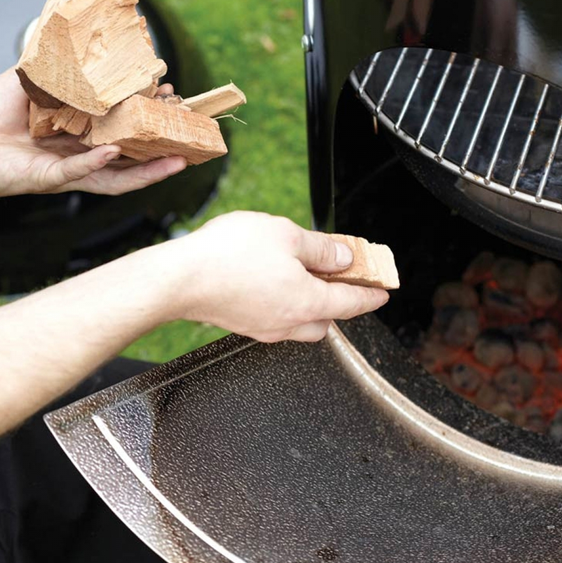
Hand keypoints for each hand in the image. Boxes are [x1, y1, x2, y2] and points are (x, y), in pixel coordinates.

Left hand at [0, 68, 186, 196]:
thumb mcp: (31, 82)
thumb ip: (59, 74)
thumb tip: (88, 57)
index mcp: (80, 133)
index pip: (124, 129)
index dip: (148, 117)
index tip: (169, 100)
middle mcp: (81, 156)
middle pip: (131, 160)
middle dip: (163, 152)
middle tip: (188, 139)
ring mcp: (70, 171)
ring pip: (118, 177)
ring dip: (149, 171)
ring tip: (176, 161)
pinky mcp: (51, 179)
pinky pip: (80, 173)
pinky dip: (96, 163)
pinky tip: (113, 152)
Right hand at [170, 211, 389, 341]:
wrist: (179, 279)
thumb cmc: (229, 255)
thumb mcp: (288, 235)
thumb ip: (322, 248)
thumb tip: (343, 256)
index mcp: (308, 302)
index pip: (352, 303)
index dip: (371, 296)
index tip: (382, 293)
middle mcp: (289, 322)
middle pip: (328, 319)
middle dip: (340, 303)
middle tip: (343, 278)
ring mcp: (264, 327)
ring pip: (302, 323)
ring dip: (311, 304)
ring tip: (306, 274)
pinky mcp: (243, 324)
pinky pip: (277, 318)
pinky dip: (287, 303)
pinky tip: (275, 280)